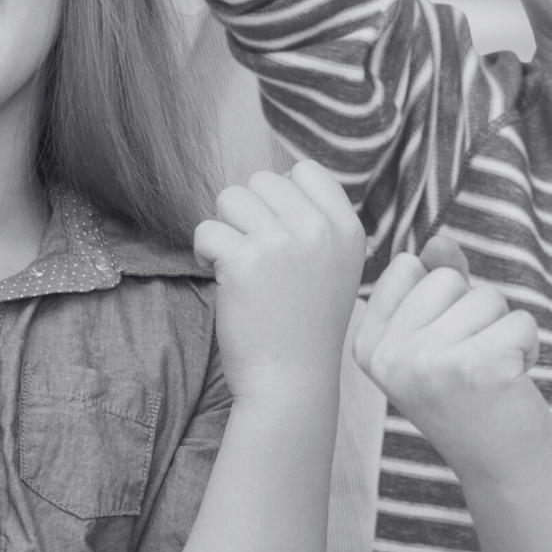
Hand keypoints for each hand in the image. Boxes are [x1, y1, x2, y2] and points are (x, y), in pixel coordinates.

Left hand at [194, 163, 365, 407]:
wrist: (291, 381)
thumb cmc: (304, 324)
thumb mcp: (334, 266)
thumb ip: (316, 222)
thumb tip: (277, 178)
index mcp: (347, 228)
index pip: (306, 170)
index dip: (281, 196)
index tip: (279, 232)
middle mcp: (319, 229)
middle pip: (261, 180)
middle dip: (248, 213)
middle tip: (256, 257)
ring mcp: (282, 242)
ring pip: (230, 197)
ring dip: (225, 230)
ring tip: (240, 267)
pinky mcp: (244, 260)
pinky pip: (206, 230)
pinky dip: (204, 254)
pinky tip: (224, 282)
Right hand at [352, 234, 551, 489]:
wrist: (499, 471)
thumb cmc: (469, 403)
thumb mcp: (436, 341)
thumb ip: (434, 287)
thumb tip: (440, 241)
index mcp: (371, 345)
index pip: (408, 268)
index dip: (439, 299)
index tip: (440, 346)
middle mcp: (391, 355)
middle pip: (447, 279)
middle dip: (474, 312)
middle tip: (471, 362)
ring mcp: (431, 361)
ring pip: (487, 297)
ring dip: (503, 330)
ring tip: (492, 372)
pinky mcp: (479, 366)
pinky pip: (520, 321)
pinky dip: (527, 346)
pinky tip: (512, 379)